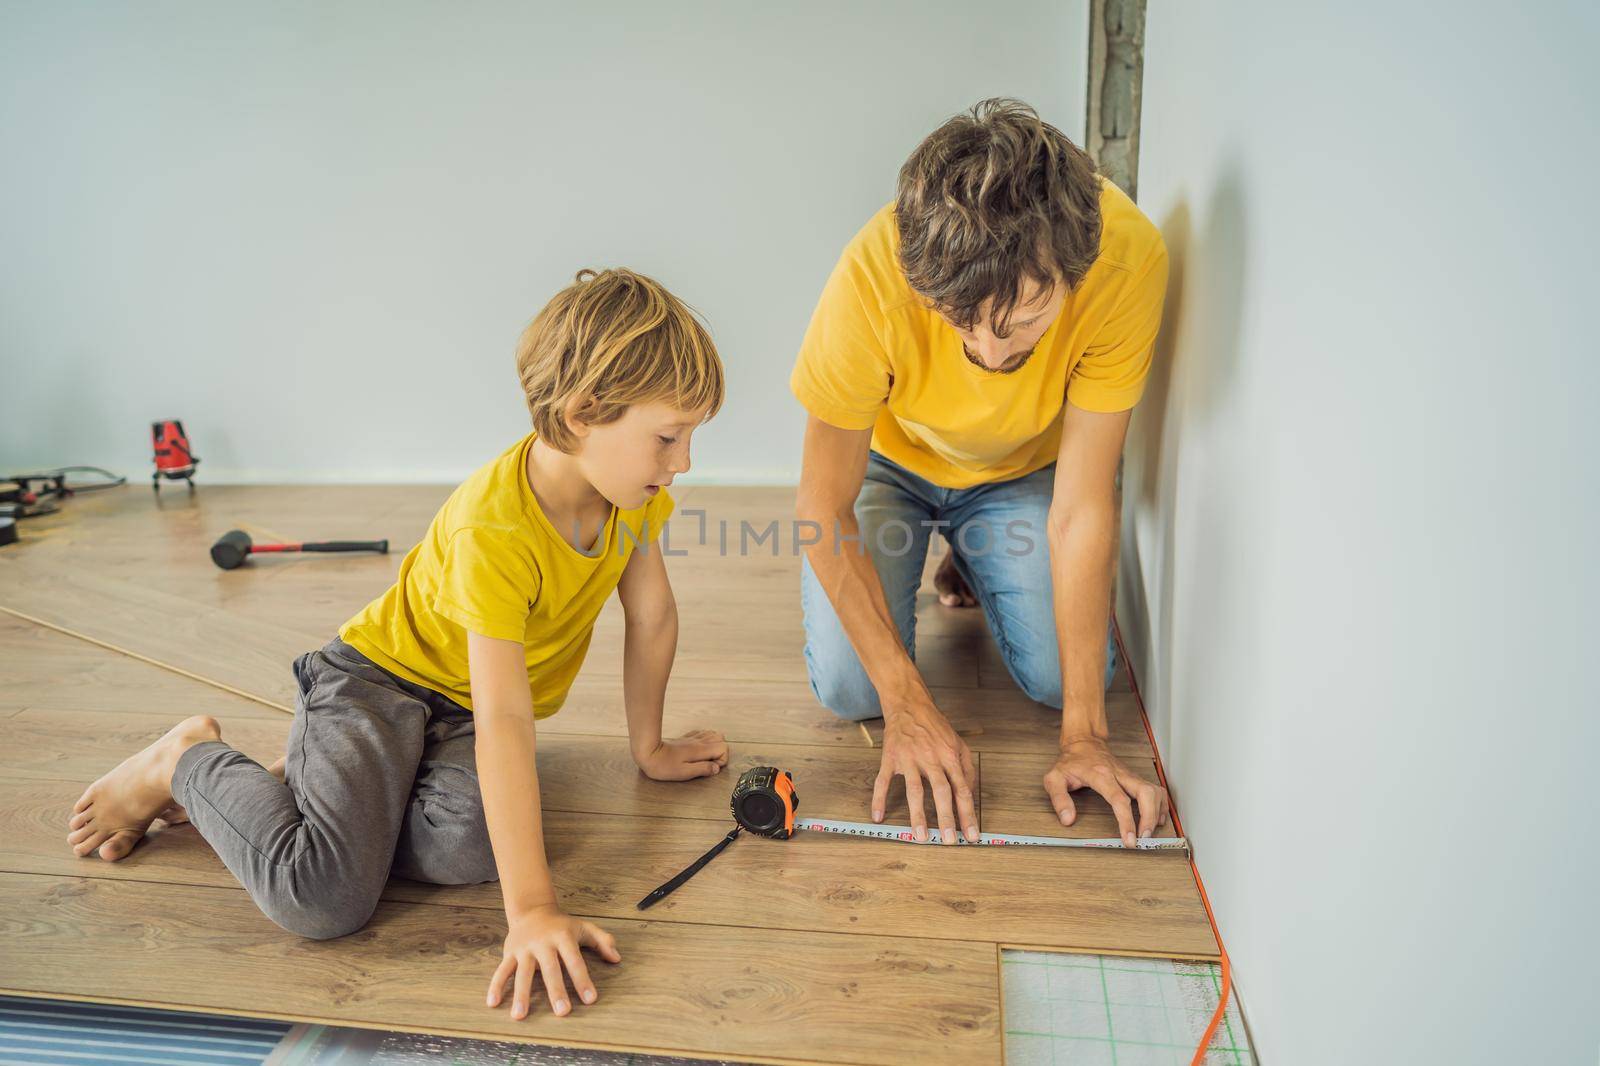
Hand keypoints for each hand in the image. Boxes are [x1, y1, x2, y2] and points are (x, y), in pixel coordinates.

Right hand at [486, 904, 620, 1018]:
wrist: (532, 910)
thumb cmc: (562, 925)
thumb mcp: (584, 927)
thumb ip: (603, 940)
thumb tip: (617, 958)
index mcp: (563, 937)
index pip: (575, 960)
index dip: (583, 980)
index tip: (590, 999)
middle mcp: (543, 943)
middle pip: (550, 970)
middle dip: (556, 991)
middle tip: (563, 1013)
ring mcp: (525, 948)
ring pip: (522, 973)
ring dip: (521, 994)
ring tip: (520, 1016)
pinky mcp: (510, 952)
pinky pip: (502, 970)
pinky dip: (496, 985)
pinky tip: (492, 1003)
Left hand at [634, 729, 728, 780]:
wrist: (649, 753)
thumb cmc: (664, 765)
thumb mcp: (685, 772)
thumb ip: (703, 769)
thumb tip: (716, 768)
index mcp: (700, 750)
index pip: (723, 747)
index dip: (721, 760)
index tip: (712, 767)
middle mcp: (698, 742)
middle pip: (721, 739)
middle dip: (719, 752)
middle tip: (709, 762)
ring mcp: (692, 738)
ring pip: (713, 734)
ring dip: (713, 746)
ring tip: (704, 757)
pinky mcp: (685, 738)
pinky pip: (701, 733)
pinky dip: (704, 741)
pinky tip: (697, 750)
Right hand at [874, 697, 977, 843]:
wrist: (909, 704)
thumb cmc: (935, 726)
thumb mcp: (959, 743)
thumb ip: (967, 769)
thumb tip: (970, 795)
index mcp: (950, 756)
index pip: (962, 790)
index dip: (968, 814)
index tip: (971, 835)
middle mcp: (931, 758)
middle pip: (941, 792)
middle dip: (946, 818)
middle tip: (948, 841)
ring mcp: (909, 758)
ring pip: (914, 790)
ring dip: (917, 814)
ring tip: (919, 836)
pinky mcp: (890, 758)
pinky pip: (883, 781)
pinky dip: (879, 798)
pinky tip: (878, 816)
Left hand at [1044, 736, 1169, 846]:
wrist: (1083, 743)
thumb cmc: (1070, 762)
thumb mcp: (1054, 778)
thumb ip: (1059, 799)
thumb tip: (1067, 820)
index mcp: (1100, 775)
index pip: (1119, 799)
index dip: (1126, 821)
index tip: (1129, 839)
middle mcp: (1119, 774)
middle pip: (1145, 793)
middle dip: (1149, 818)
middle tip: (1144, 838)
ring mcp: (1129, 775)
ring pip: (1154, 790)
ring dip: (1157, 812)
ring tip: (1150, 832)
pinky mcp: (1135, 777)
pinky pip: (1155, 789)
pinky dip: (1161, 805)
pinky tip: (1157, 818)